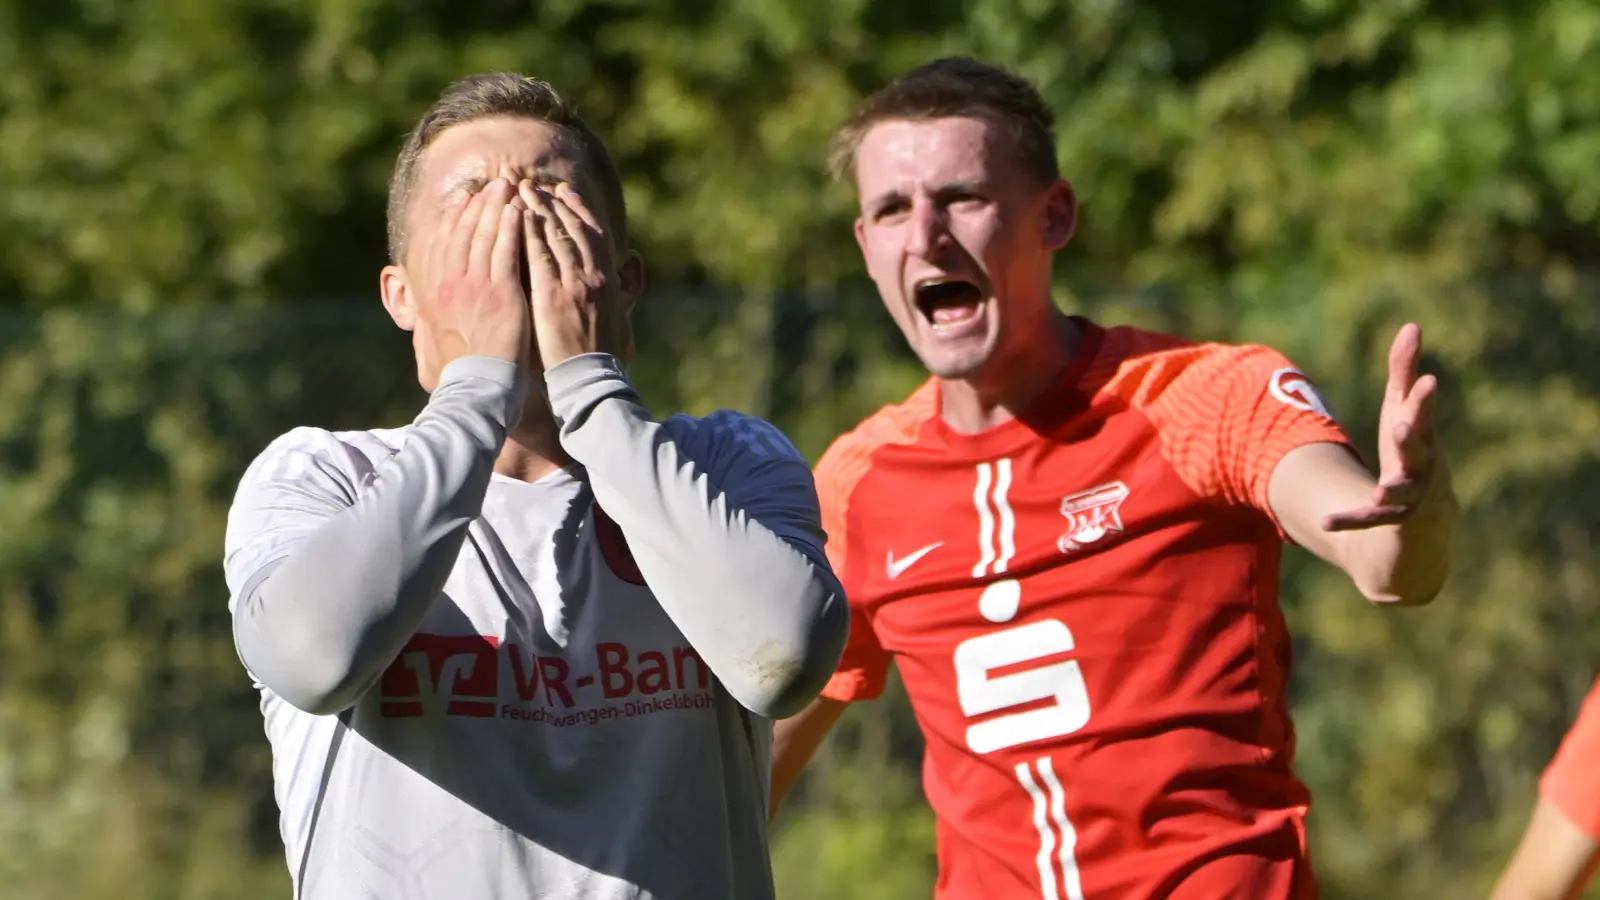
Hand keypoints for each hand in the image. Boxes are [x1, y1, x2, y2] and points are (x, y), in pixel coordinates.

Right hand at [414, 178, 531, 383]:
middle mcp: (452, 283)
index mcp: (436, 291)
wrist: (476, 387)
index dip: (457, 218)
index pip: (444, 243)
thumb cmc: (460, 370)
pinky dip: (512, 229)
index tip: (467, 200)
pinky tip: (520, 212)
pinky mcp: (501, 293)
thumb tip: (416, 309)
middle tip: (495, 183)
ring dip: (497, 207)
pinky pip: (507, 253)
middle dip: (480, 204)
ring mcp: (476, 286)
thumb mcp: (433, 337)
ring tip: (510, 186)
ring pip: (486, 236)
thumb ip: (427, 317)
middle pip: (465, 232)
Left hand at [519, 180, 624, 367]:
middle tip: (534, 183)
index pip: (593, 234)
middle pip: (572, 227)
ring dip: (538, 208)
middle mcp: (593, 276)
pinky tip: (516, 217)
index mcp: (607, 280)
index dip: (578, 209)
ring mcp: (574, 284)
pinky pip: (539, 257)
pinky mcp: (553, 296)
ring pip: (555, 235)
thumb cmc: (600, 355)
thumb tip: (618, 277)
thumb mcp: (616, 317)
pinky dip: (529, 233)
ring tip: (521, 190)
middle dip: (553, 201)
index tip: (563, 191)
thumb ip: (613, 292)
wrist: (592, 379)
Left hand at [1323, 323, 1442, 531]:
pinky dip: (1350, 520)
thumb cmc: (1413, 450)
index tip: (1427, 381)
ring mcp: (1410, 496)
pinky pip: (1370, 520)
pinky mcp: (1391, 519)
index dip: (1423, 399)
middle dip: (1412, 440)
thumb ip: (1405, 372)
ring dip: (1393, 489)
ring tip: (1381, 489)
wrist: (1429, 519)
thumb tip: (1412, 326)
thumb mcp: (1404, 411)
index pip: (1423, 414)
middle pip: (1420, 452)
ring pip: (1402, 493)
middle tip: (1401, 427)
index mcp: (1423, 436)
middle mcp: (1423, 466)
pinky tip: (1324, 522)